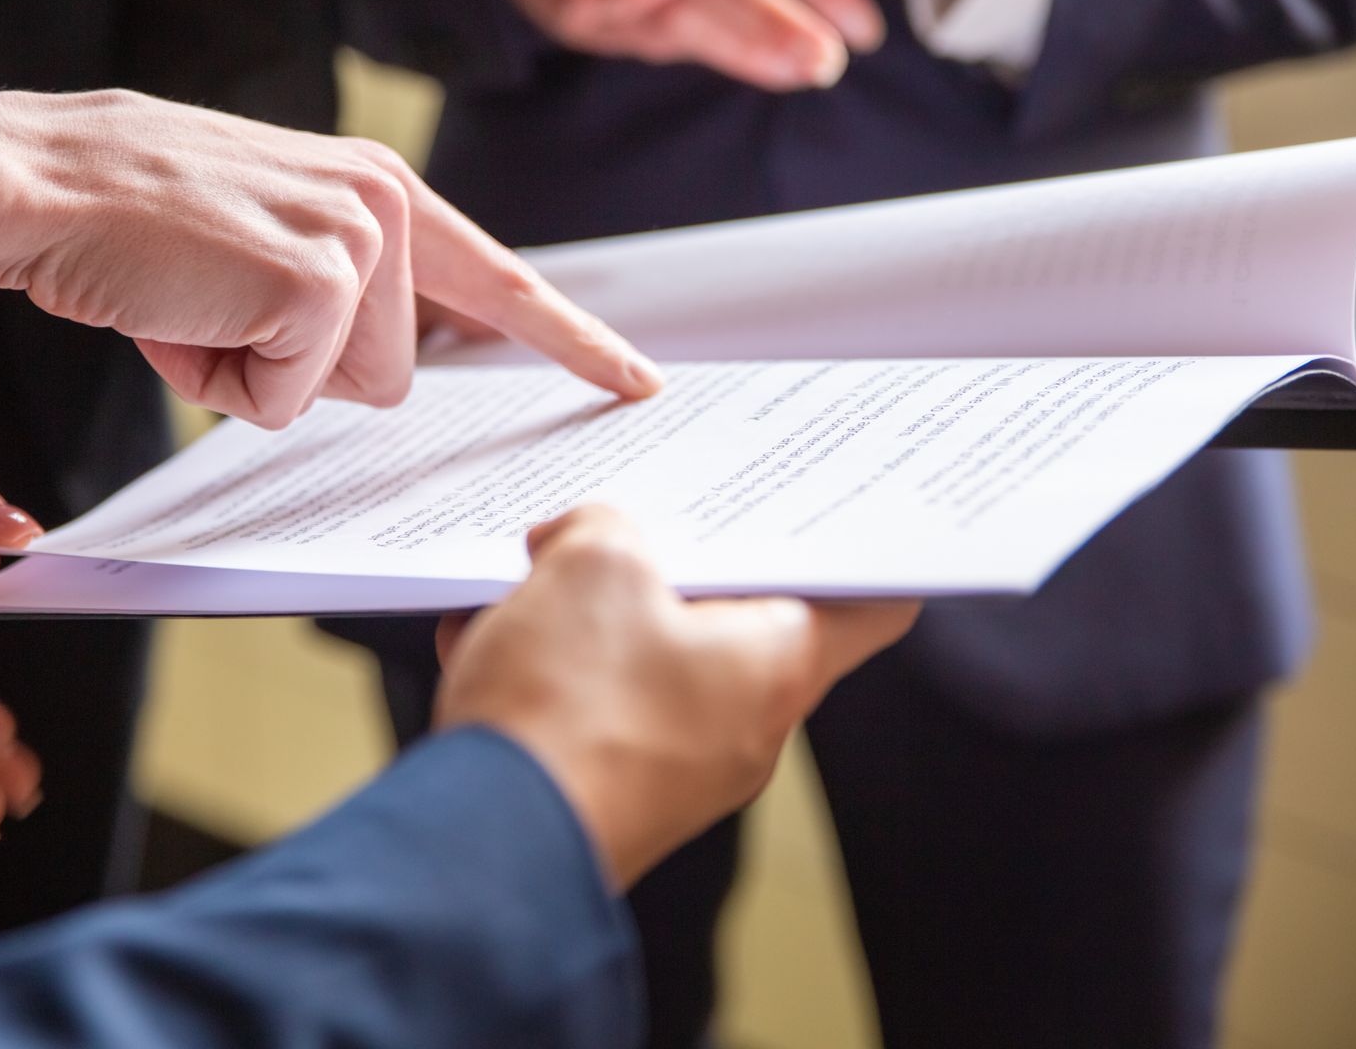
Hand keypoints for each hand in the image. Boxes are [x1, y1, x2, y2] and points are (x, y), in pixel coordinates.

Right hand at [0, 89, 661, 430]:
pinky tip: (181, 310)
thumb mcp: (262, 240)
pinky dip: (220, 380)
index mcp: (382, 190)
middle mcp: (388, 205)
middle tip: (217, 299)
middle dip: (298, 368)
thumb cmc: (135, 222)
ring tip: (195, 297)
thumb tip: (383, 368)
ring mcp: (359, 240)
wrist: (40, 181)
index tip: (635, 382)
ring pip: (344, 393)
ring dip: (256, 373)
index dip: (571, 341)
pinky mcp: (320, 281)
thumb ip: (340, 287)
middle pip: (394, 375)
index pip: (499, 279)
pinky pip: (286, 400)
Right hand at [433, 506, 916, 886]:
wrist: (487, 845)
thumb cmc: (567, 710)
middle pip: (732, 619)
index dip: (850, 547)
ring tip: (529, 582)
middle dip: (667, 565)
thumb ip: (601, 529)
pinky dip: (547, 669)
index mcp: (777, 664)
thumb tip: (580, 542)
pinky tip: (487, 639)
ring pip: (649, 660)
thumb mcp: (590, 565)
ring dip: (589, 615)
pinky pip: (594, 709)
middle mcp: (746, 727)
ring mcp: (679, 770)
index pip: (868, 603)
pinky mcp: (612, 794)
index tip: (818, 510)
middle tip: (618, 525)